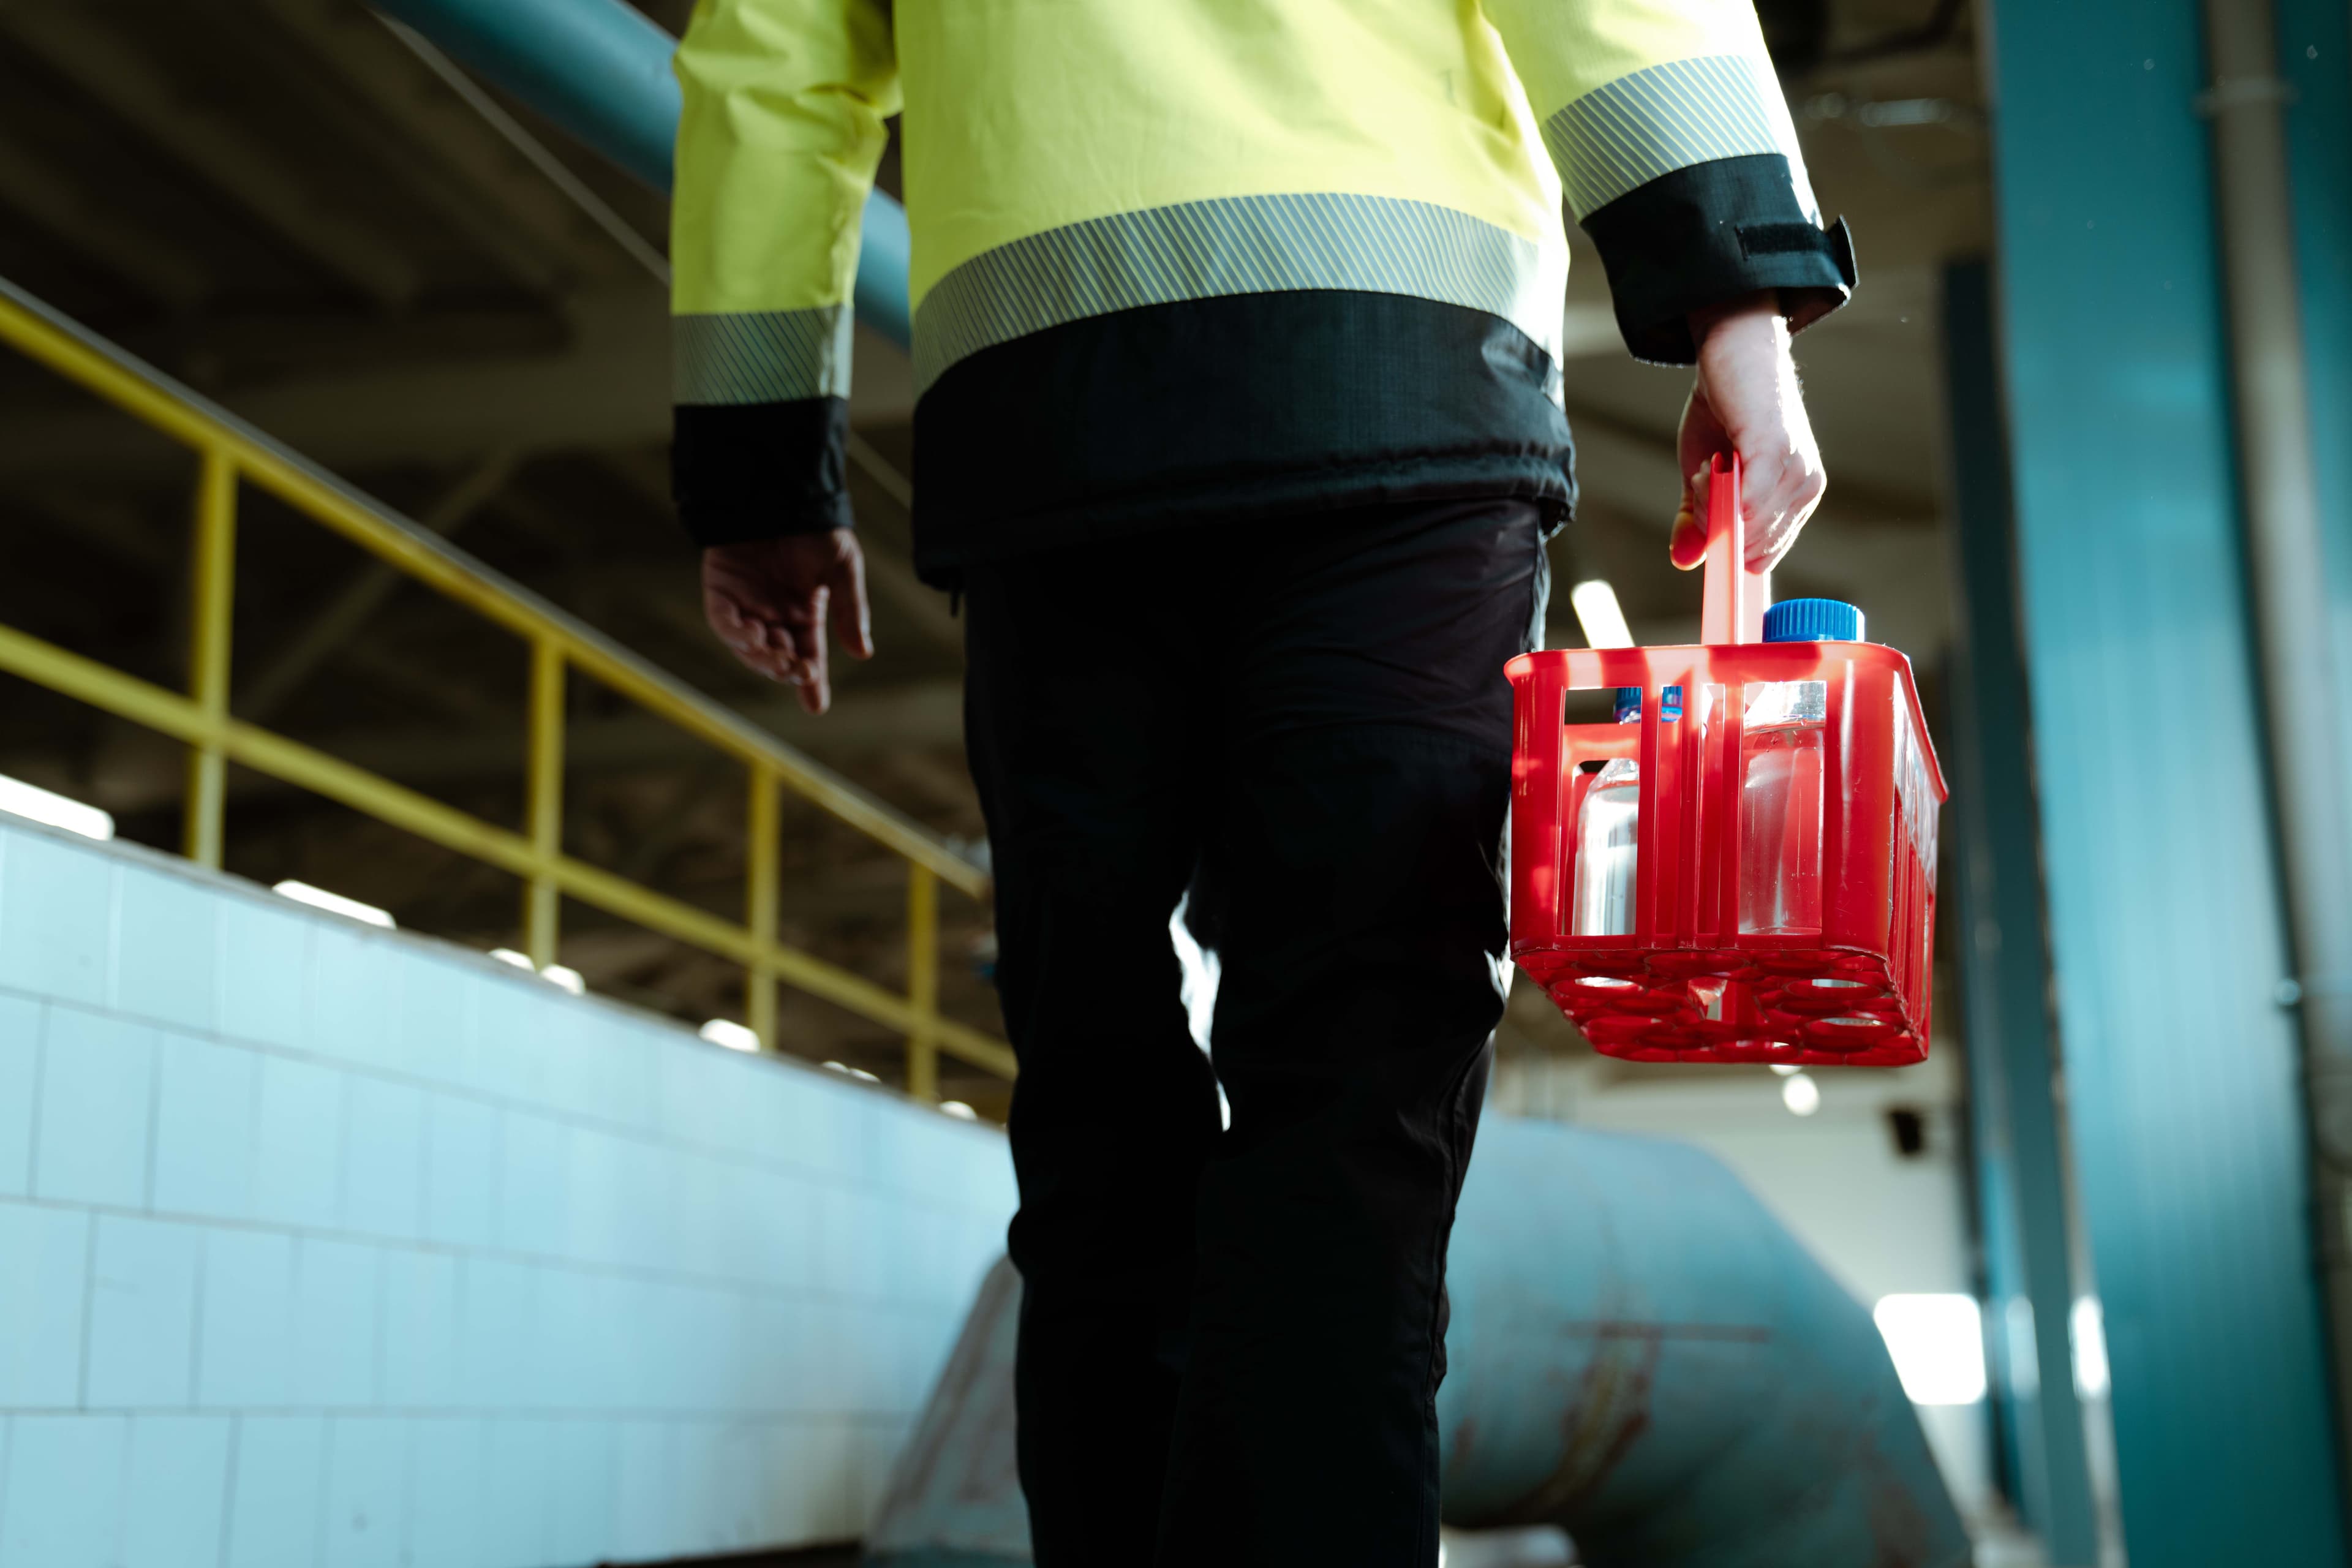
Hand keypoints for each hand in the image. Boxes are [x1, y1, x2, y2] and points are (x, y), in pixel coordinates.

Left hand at [702, 530, 872, 713]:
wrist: (781, 490)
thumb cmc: (816, 528)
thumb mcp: (842, 569)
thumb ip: (849, 610)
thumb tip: (863, 654)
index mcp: (805, 615)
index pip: (808, 658)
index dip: (811, 683)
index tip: (815, 706)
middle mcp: (774, 616)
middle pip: (777, 658)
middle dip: (786, 670)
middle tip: (798, 671)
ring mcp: (746, 606)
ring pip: (748, 648)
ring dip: (761, 658)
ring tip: (777, 656)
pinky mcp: (720, 590)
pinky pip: (722, 621)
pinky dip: (734, 632)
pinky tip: (752, 634)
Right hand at [1670, 293, 1826, 572]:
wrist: (1736, 351)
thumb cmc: (1724, 411)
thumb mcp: (1704, 475)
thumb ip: (1699, 518)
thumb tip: (1685, 561)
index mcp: (1796, 500)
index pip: (1761, 557)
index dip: (1724, 547)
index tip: (1703, 516)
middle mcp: (1805, 489)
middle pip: (1750, 548)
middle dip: (1713, 526)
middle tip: (1700, 482)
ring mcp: (1797, 472)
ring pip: (1744, 529)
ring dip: (1709, 504)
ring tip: (1704, 467)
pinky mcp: (1779, 452)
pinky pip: (1748, 506)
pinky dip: (1716, 495)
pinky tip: (1708, 467)